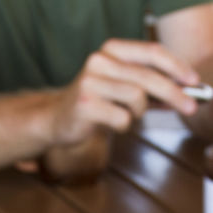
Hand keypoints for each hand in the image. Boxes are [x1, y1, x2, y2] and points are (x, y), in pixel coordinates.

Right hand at [50, 38, 199, 146]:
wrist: (54, 120)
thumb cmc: (94, 104)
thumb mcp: (121, 88)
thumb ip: (149, 87)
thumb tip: (185, 93)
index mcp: (110, 50)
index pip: (152, 53)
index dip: (177, 67)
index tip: (194, 82)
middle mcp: (99, 61)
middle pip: (148, 77)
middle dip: (173, 94)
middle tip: (190, 108)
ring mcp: (89, 82)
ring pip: (136, 98)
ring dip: (139, 113)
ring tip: (127, 117)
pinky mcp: (84, 105)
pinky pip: (121, 118)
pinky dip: (123, 125)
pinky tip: (111, 124)